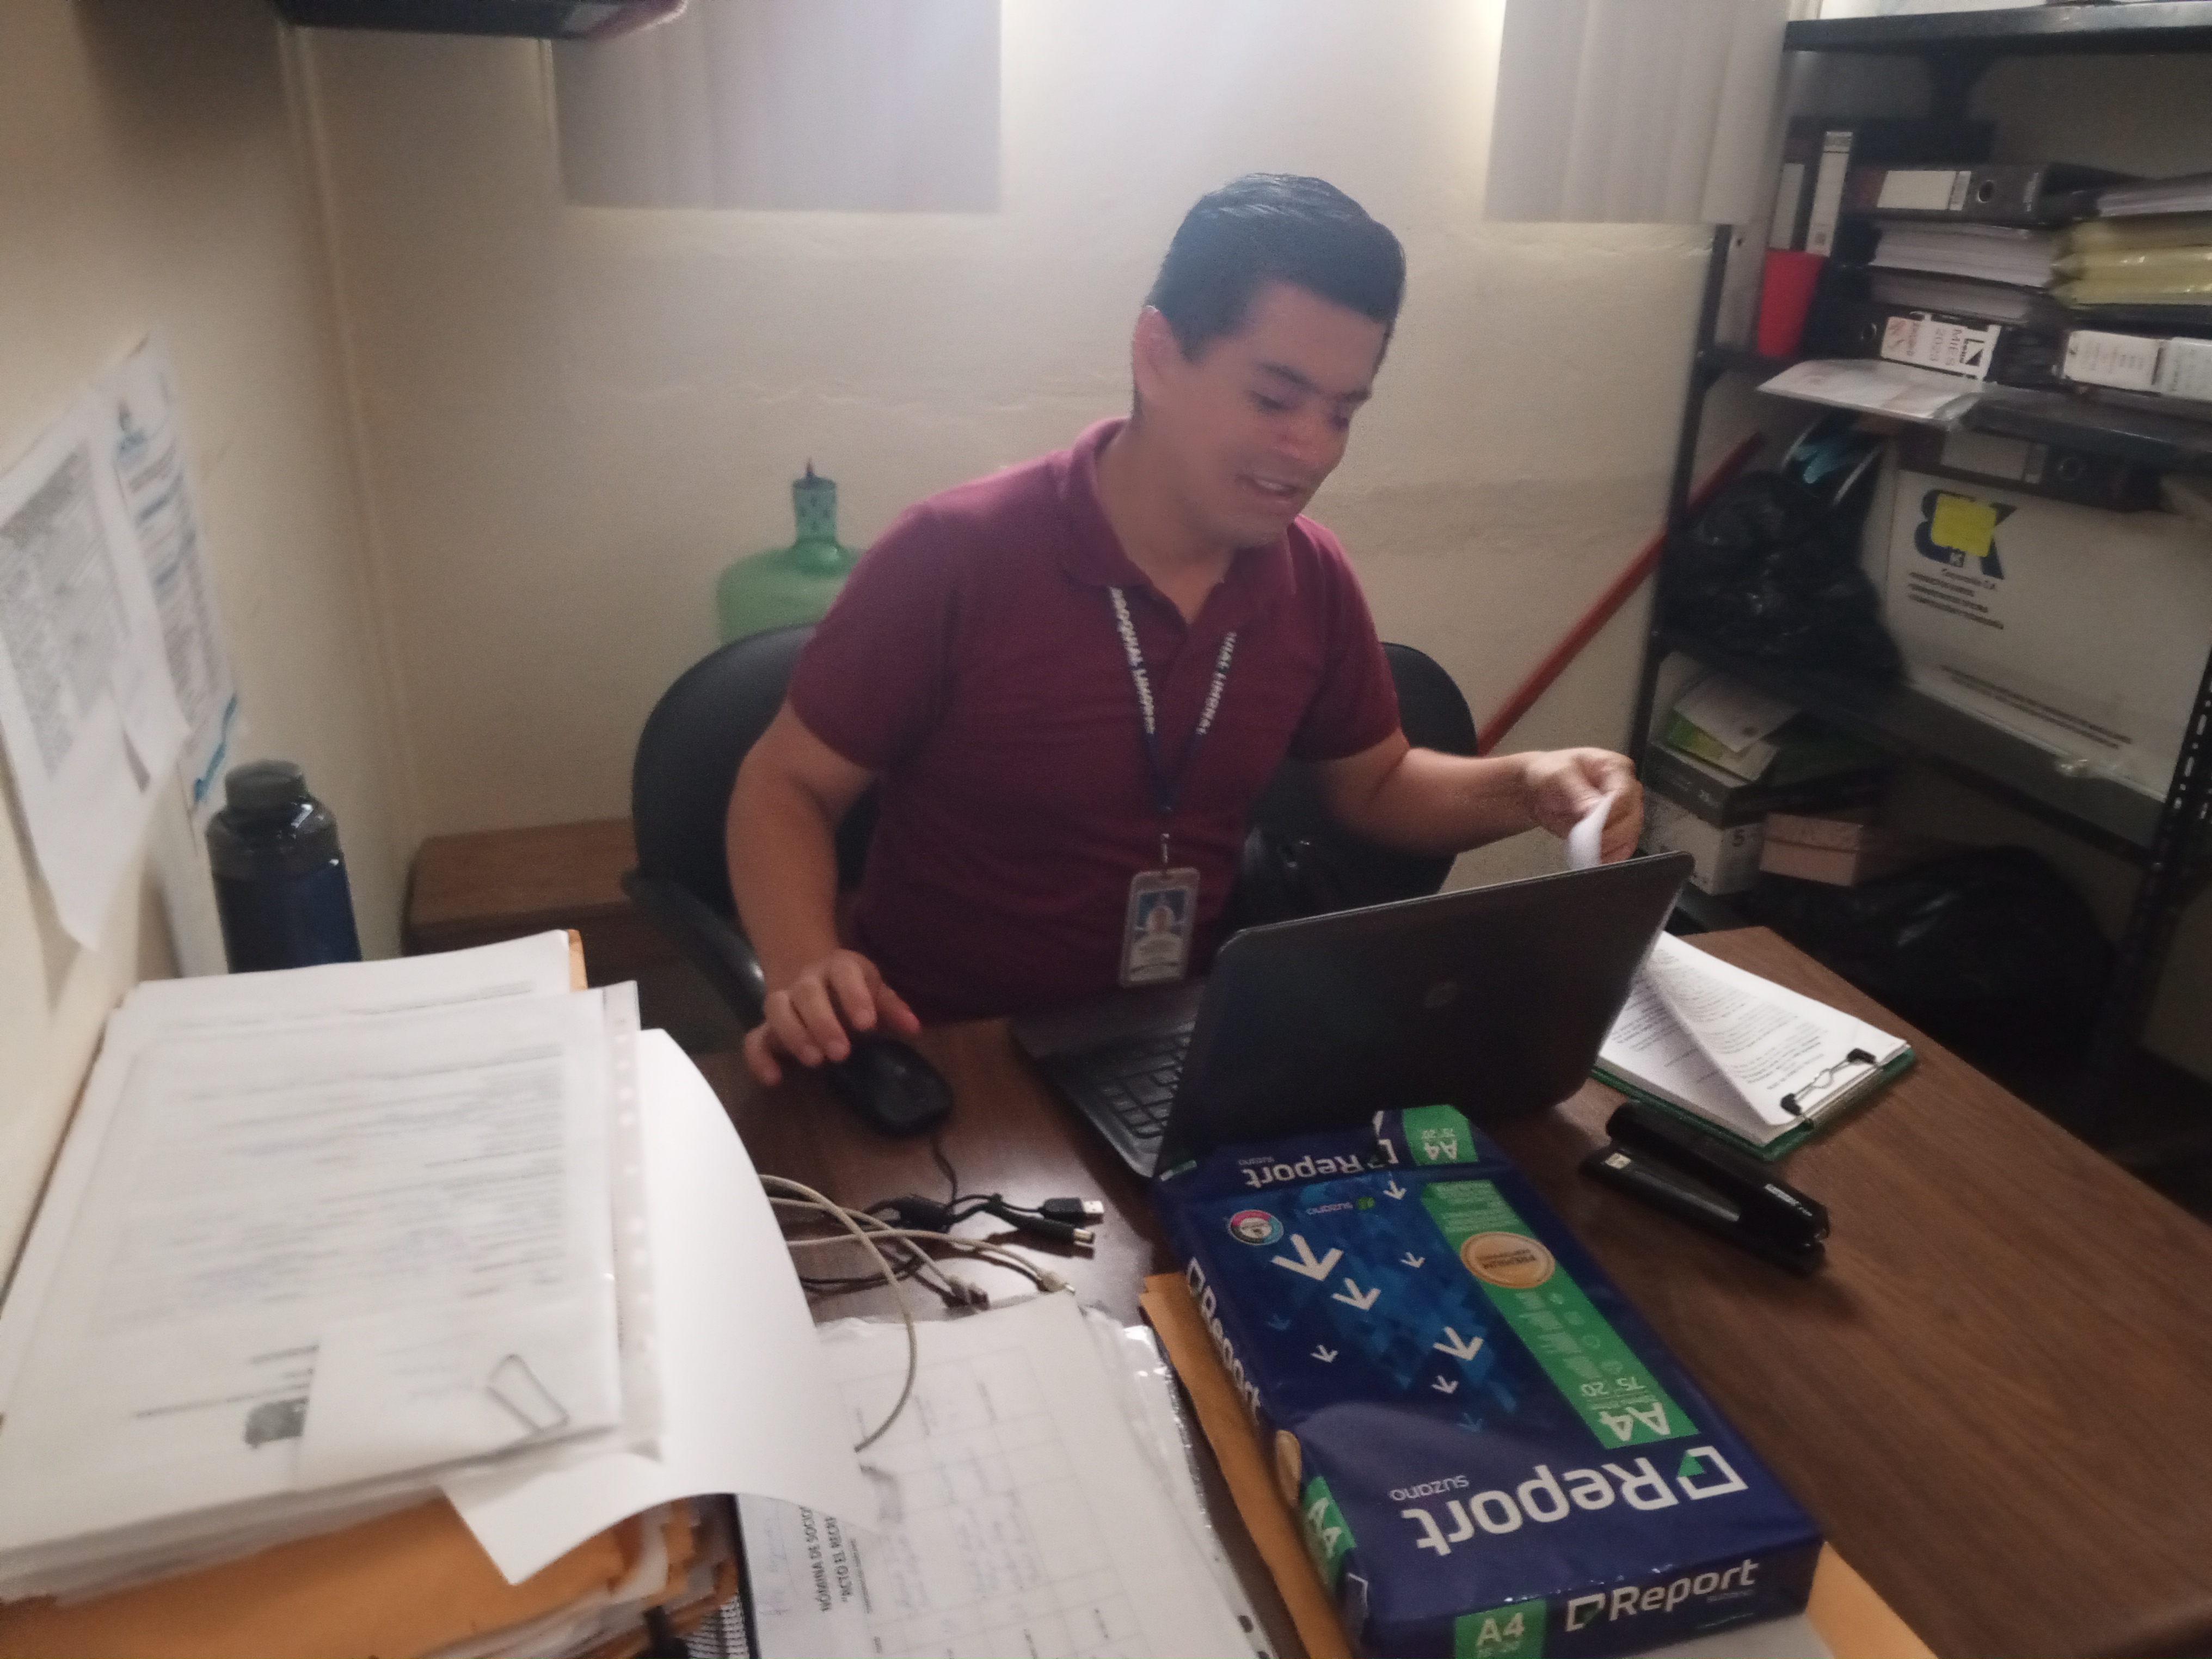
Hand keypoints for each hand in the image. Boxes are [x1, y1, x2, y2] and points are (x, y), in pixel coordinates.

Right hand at [743, 948, 921, 1086]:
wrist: (810, 974)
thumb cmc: (851, 988)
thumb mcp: (873, 989)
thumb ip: (891, 1007)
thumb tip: (912, 1028)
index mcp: (838, 967)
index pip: (844, 973)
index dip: (854, 996)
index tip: (867, 1024)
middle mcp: (806, 980)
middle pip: (806, 992)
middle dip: (822, 1022)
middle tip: (841, 1052)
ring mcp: (782, 1001)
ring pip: (776, 1008)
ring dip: (793, 1035)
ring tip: (814, 1061)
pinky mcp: (766, 1026)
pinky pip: (753, 1038)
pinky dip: (758, 1058)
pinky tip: (773, 1079)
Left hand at [1521, 748, 1644, 862]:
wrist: (1538, 788)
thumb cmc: (1549, 772)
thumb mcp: (1558, 774)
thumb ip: (1577, 791)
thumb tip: (1592, 810)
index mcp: (1615, 768)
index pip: (1625, 794)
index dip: (1611, 814)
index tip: (1591, 827)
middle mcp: (1625, 789)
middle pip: (1632, 818)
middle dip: (1610, 835)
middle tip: (1586, 842)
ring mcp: (1622, 811)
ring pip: (1630, 835)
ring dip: (1610, 848)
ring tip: (1586, 850)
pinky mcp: (1615, 830)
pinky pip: (1621, 847)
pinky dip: (1609, 855)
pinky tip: (1593, 856)